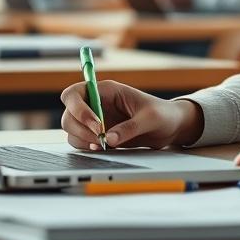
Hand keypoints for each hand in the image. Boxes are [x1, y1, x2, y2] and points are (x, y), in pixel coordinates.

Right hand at [60, 80, 203, 149]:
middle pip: (69, 113)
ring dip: (82, 139)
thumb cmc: (163, 114)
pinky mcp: (98, 134)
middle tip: (100, 139)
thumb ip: (130, 127)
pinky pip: (80, 140)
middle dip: (80, 128)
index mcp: (107, 90)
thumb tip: (109, 139)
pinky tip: (101, 148)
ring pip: (71, 128)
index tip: (97, 125)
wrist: (170, 126)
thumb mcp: (150, 118)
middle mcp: (96, 103)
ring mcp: (95, 119)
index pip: (75, 93)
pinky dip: (86, 146)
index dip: (79, 109)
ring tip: (102, 145)